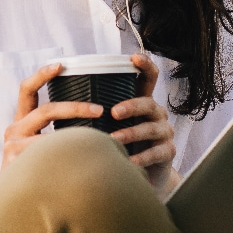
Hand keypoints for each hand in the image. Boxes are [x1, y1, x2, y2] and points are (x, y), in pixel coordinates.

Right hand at [0, 61, 105, 173]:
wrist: (4, 201)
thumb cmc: (30, 169)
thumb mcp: (36, 144)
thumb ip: (55, 130)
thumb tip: (91, 115)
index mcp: (21, 121)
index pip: (27, 90)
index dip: (42, 75)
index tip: (61, 64)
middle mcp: (14, 130)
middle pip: (47, 110)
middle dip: (76, 107)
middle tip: (100, 110)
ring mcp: (13, 148)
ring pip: (52, 136)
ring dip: (78, 136)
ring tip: (102, 139)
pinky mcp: (17, 165)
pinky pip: (49, 157)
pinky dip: (70, 157)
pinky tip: (86, 162)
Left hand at [110, 53, 178, 192]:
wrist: (144, 174)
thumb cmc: (123, 145)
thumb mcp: (112, 126)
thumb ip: (98, 113)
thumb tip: (64, 101)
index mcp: (143, 102)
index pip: (149, 78)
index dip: (145, 65)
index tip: (133, 57)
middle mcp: (157, 113)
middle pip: (149, 103)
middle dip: (132, 106)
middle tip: (113, 113)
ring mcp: (165, 132)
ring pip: (151, 128)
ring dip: (131, 133)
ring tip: (114, 140)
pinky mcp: (168, 151)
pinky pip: (156, 152)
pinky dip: (141, 157)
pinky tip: (128, 162)